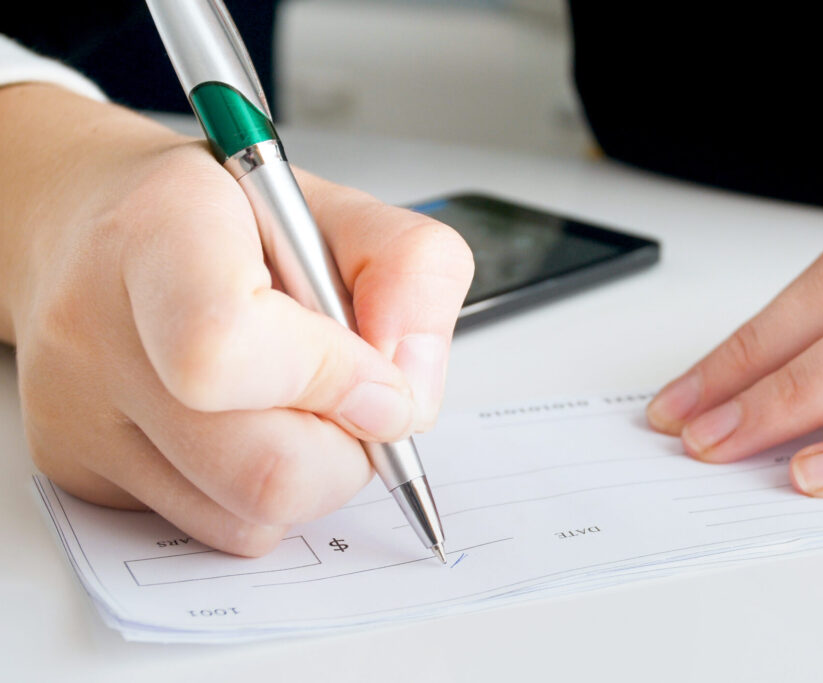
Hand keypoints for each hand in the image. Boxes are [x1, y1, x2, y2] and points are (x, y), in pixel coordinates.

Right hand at [0, 85, 472, 554]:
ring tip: (290, 400)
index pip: (228, 349)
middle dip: (348, 450)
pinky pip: (213, 530)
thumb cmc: (218, 216)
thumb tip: (411, 395)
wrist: (86, 221)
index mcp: (158, 233)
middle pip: (263, 472)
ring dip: (309, 476)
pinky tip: (243, 424)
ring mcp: (75, 416)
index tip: (378, 375)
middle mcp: (95, 332)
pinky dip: (257, 495)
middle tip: (348, 393)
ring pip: (249, 523)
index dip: (332, 380)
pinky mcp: (79, 475)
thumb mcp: (340, 206)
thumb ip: (411, 273)